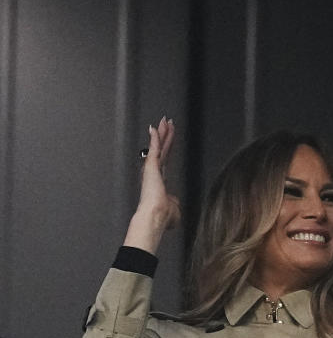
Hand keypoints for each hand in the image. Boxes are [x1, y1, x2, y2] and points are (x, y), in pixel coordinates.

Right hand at [123, 117, 180, 253]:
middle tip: (166, 123)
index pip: (165, 160)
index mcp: (159, 181)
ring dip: (162, 133)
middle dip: (164, 136)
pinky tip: (155, 128)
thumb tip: (175, 203)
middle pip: (162, 149)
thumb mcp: (173, 208)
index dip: (167, 149)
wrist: (155, 216)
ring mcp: (152, 169)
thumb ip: (174, 202)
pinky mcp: (151, 167)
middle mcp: (154, 173)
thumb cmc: (162, 216)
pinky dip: (155, 138)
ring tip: (164, 121)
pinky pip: (154, 149)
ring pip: (159, 146)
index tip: (167, 139)